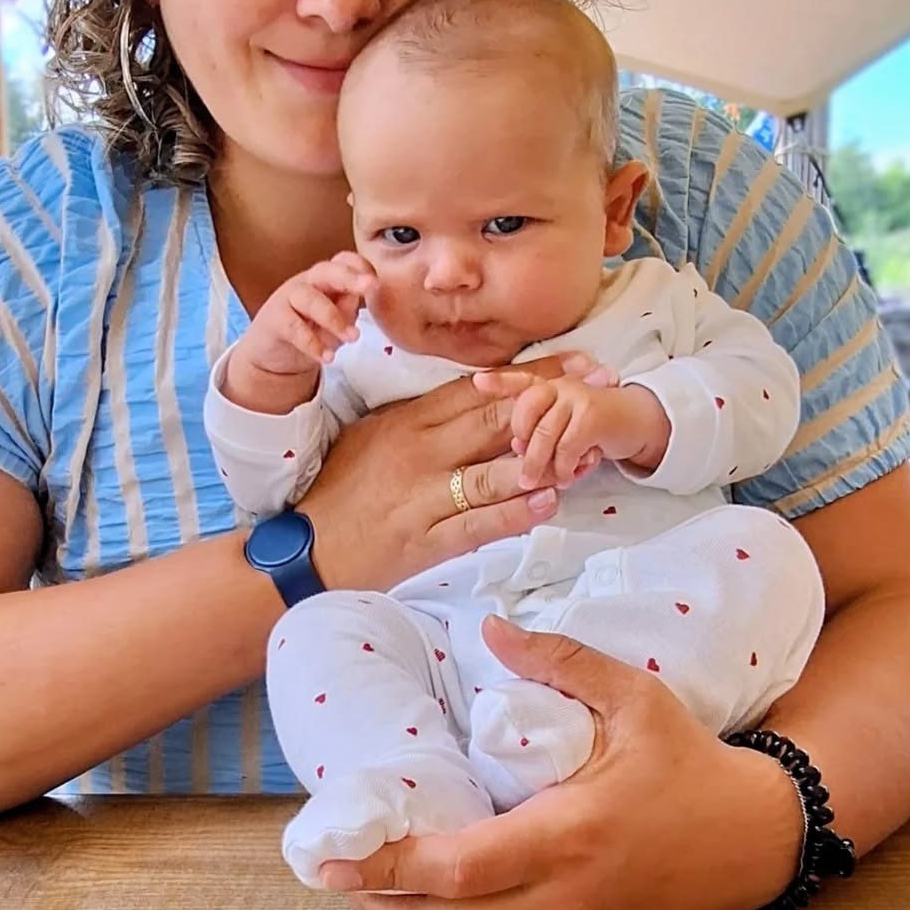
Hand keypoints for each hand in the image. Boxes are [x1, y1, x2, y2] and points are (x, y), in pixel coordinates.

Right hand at [223, 253, 375, 412]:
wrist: (273, 351)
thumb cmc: (311, 330)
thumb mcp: (336, 322)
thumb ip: (347, 310)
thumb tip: (355, 299)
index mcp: (329, 278)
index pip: (345, 261)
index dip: (361, 266)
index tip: (377, 280)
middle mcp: (309, 282)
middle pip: (327, 271)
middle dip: (350, 276)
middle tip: (370, 286)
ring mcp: (289, 297)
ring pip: (311, 299)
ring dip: (334, 318)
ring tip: (352, 337)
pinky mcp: (274, 319)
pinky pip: (293, 328)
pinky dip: (312, 344)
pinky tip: (327, 357)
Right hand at [298, 353, 594, 592]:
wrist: (307, 548)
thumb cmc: (342, 488)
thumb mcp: (375, 434)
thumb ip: (422, 415)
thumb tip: (476, 395)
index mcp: (408, 420)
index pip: (479, 387)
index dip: (532, 373)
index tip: (576, 361)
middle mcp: (419, 451)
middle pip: (496, 419)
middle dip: (554, 403)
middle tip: (602, 388)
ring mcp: (423, 496)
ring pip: (494, 471)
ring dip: (547, 461)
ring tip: (589, 451)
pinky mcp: (425, 540)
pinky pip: (478, 524)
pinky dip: (516, 513)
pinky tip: (549, 502)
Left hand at [319, 618, 806, 909]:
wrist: (757, 837)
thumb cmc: (689, 763)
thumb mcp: (631, 696)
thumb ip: (557, 659)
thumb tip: (488, 627)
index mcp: (566, 835)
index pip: (456, 870)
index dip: (387, 866)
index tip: (335, 855)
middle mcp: (562, 899)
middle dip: (378, 907)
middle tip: (335, 872)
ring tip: (374, 881)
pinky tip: (441, 889)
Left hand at [472, 368, 670, 487]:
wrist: (639, 423)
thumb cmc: (592, 429)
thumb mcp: (561, 428)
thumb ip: (537, 432)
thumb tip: (516, 449)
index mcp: (545, 386)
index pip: (518, 381)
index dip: (498, 381)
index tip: (479, 381)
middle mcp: (558, 385)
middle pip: (525, 412)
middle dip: (522, 444)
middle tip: (525, 471)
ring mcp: (576, 396)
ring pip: (544, 433)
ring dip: (541, 464)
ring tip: (541, 482)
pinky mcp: (593, 414)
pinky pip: (567, 447)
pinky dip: (565, 468)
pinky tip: (569, 477)